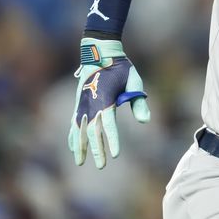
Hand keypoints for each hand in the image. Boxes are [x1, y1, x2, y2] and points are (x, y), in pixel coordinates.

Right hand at [67, 38, 149, 168]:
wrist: (99, 52)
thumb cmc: (120, 67)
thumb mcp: (134, 80)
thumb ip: (138, 101)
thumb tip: (145, 121)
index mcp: (105, 98)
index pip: (109, 124)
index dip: (112, 140)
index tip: (115, 155)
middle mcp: (91, 103)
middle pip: (92, 131)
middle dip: (97, 149)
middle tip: (101, 166)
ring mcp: (82, 103)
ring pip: (79, 129)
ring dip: (80, 146)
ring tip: (81, 162)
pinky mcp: (78, 102)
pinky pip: (74, 122)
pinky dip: (73, 135)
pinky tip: (73, 146)